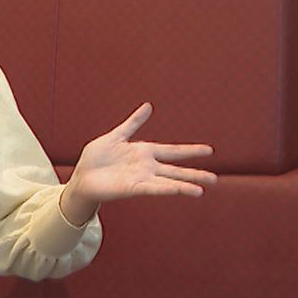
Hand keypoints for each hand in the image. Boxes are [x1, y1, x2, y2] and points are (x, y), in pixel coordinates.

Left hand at [63, 103, 216, 221]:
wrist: (82, 177)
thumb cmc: (96, 158)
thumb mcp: (116, 136)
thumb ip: (133, 123)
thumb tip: (148, 106)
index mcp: (145, 153)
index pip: (173, 151)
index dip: (190, 151)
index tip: (209, 150)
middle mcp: (147, 167)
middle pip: (177, 170)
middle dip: (196, 174)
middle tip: (215, 179)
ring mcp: (142, 178)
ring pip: (169, 182)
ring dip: (185, 185)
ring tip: (202, 190)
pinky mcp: (132, 188)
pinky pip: (153, 188)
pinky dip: (166, 189)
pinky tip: (179, 190)